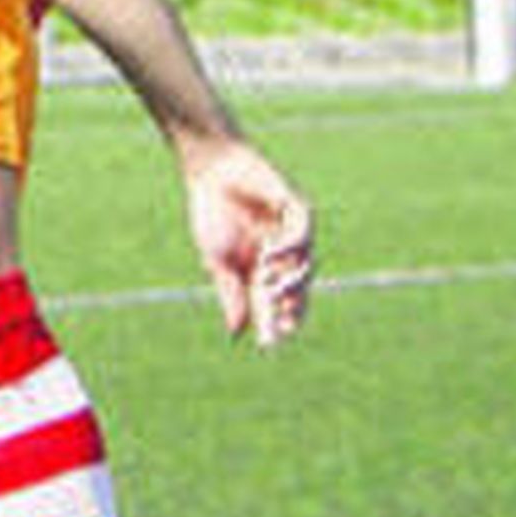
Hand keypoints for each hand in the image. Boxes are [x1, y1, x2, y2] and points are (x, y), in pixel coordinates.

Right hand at [184, 140, 314, 349]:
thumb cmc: (213, 213)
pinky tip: (270, 255)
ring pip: (304, 265)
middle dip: (289, 308)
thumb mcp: (218, 262)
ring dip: (290, 281)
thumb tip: (237, 332)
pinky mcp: (296, 209)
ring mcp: (291, 232)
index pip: (274, 302)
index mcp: (261, 267)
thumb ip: (231, 294)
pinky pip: (302, 234)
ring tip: (271, 289)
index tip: (268, 345)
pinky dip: (288, 247)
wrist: (211, 171)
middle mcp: (281, 253)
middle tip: (281, 325)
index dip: (274, 323)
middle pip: (294, 288)